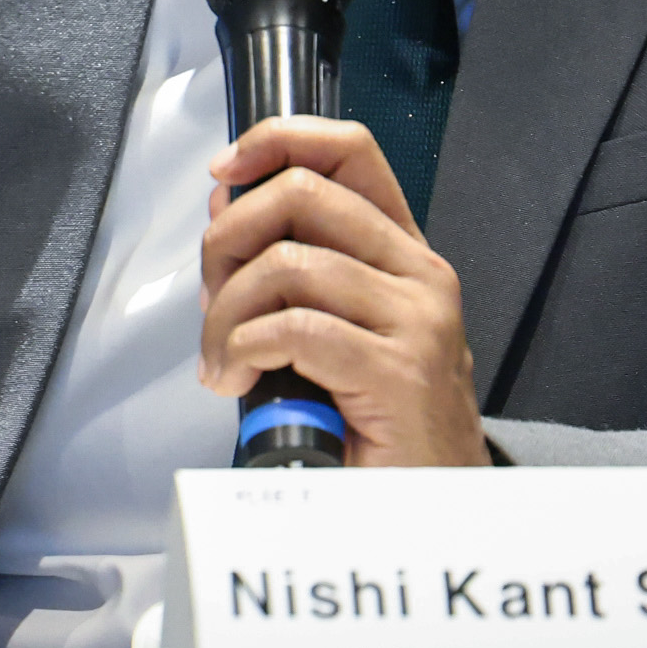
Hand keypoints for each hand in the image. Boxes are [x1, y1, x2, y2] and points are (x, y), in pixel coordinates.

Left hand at [198, 117, 489, 466]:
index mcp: (403, 254)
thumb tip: (226, 199)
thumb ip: (288, 262)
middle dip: (229, 237)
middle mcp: (419, 274)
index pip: (350, 151)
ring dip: (228, 314)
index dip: (278, 140)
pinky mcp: (399, 372)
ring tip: (222, 362)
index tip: (226, 171)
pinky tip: (242, 378)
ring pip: (287, 265)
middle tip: (211, 297)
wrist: (435, 508)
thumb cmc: (378, 424)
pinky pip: (296, 329)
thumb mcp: (332, 326)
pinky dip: (247, 348)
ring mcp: (416, 321)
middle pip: (303, 195)